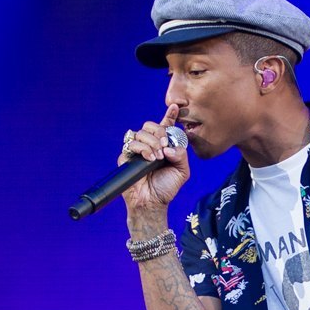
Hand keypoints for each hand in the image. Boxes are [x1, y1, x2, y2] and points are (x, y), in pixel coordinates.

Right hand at [120, 103, 190, 222]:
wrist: (154, 202)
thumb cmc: (167, 187)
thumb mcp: (182, 171)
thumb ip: (181, 155)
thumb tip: (168, 146)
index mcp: (163, 146)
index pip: (165, 126)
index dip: (170, 115)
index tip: (176, 107)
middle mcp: (149, 145)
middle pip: (149, 125)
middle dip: (158, 132)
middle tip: (164, 144)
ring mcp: (136, 151)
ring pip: (140, 133)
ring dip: (151, 143)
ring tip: (158, 157)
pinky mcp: (126, 158)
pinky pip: (130, 145)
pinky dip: (143, 150)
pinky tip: (150, 159)